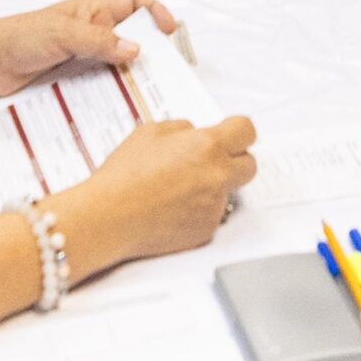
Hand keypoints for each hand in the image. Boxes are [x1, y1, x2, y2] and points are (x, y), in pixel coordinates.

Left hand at [0, 0, 178, 98]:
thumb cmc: (20, 36)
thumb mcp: (62, 33)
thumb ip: (98, 40)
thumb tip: (136, 49)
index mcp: (93, 12)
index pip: (133, 5)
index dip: (155, 12)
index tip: (170, 31)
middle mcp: (93, 34)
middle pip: (132, 38)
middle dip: (151, 50)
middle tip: (167, 70)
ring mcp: (84, 59)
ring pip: (118, 66)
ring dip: (132, 77)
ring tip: (149, 93)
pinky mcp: (73, 82)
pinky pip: (100, 87)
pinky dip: (112, 94)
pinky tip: (121, 106)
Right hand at [72, 115, 257, 264]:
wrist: (110, 216)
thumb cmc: (125, 175)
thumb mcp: (151, 132)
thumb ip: (182, 129)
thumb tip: (194, 134)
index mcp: (207, 146)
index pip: (246, 131)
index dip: (239, 131)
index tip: (232, 135)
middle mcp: (217, 176)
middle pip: (249, 165)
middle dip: (234, 160)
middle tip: (211, 161)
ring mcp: (214, 206)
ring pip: (228, 192)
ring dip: (214, 187)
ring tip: (180, 188)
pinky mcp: (205, 230)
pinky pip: (212, 214)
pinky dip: (199, 210)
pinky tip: (173, 207)